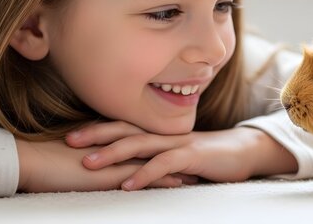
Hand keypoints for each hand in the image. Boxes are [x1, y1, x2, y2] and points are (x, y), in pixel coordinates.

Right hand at [15, 137, 184, 192]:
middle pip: (152, 150)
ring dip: (173, 169)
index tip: (175, 152)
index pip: (139, 144)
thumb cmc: (42, 160)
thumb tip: (92, 163)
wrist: (27, 160)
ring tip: (194, 175)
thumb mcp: (70, 159)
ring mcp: (114, 159)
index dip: (158, 148)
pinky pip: (141, 176)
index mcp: (106, 143)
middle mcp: (115, 148)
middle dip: (173, 156)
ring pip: (152, 162)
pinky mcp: (110, 174)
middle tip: (195, 161)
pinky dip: (160, 179)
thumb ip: (86, 157)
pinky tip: (177, 184)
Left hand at [66, 121, 297, 190]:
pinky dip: (145, 174)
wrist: (243, 152)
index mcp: (158, 134)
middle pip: (126, 130)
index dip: (98, 129)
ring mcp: (177, 144)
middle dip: (96, 135)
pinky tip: (128, 185)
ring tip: (89, 164)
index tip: (71, 135)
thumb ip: (154, 159)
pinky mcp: (191, 156)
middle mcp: (164, 135)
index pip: (124, 127)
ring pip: (140, 144)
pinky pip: (164, 164)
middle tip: (69, 141)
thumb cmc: (206, 158)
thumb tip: (129, 170)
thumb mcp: (176, 157)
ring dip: (113, 153)